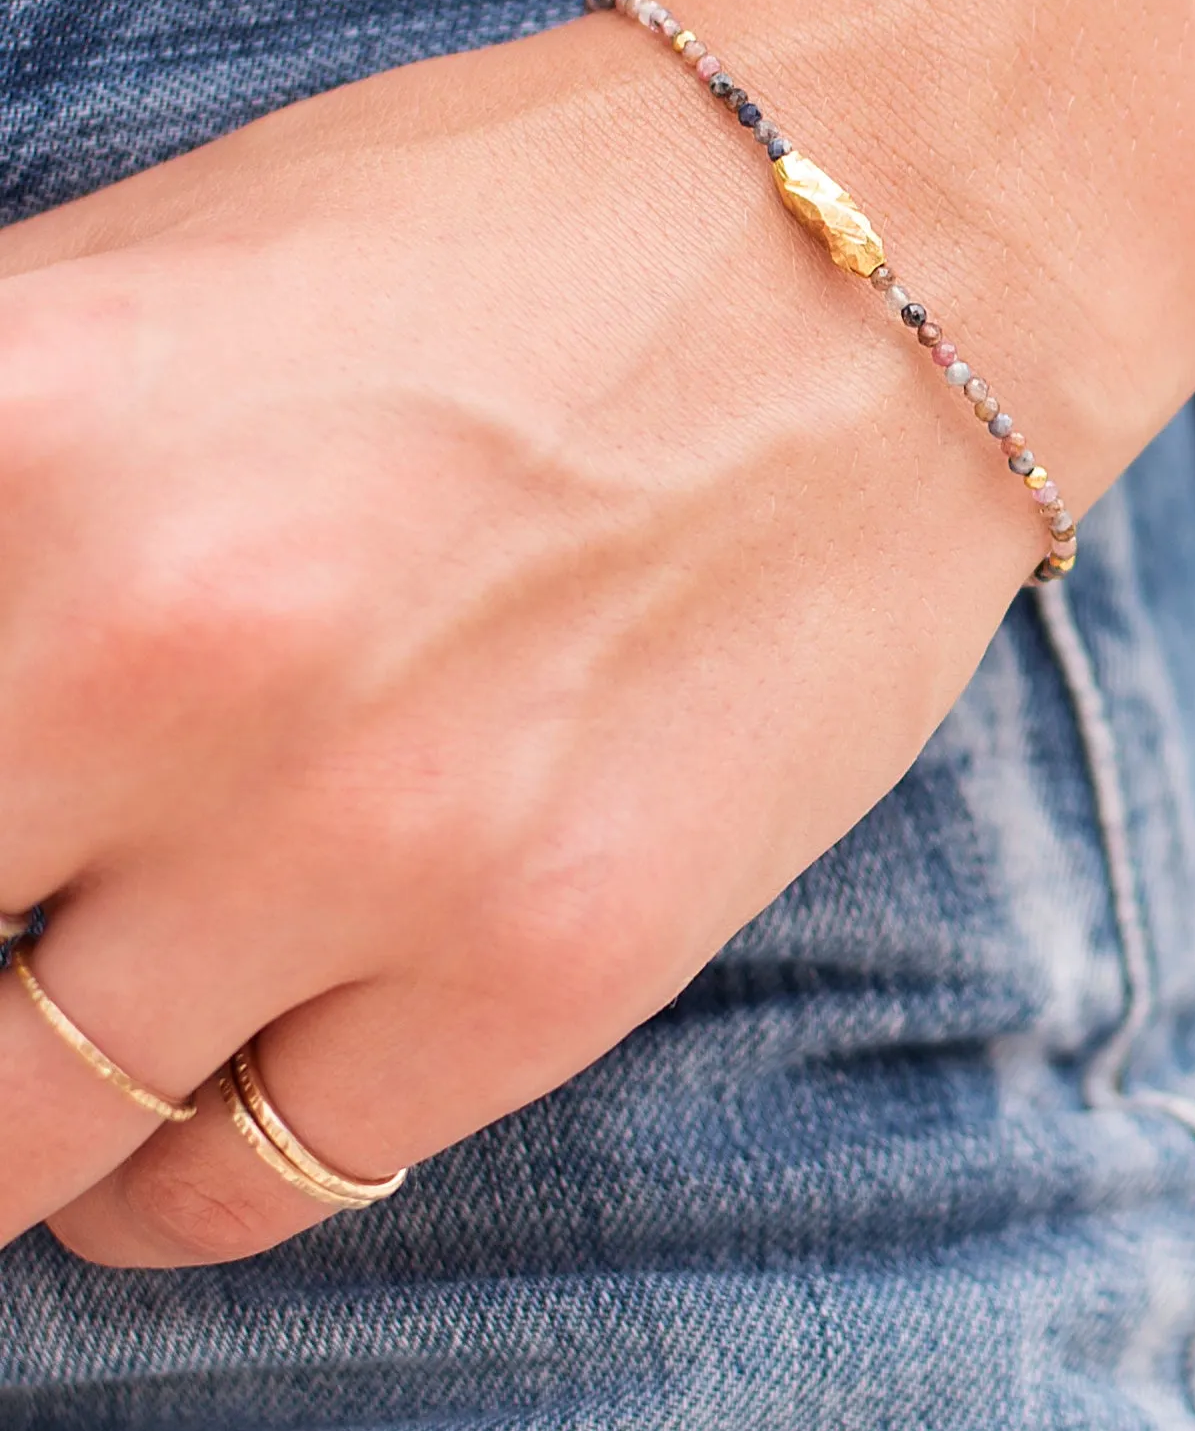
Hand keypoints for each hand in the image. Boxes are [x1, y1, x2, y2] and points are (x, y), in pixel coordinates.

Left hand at [0, 12, 1030, 1265]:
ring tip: (67, 973)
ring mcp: (361, 831)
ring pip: (1, 1136)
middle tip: (14, 859)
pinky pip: (228, 1190)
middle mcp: (164, 643)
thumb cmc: (496, 240)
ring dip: (2, 1075)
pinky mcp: (536, 967)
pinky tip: (205, 1047)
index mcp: (23, 424)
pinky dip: (165, 1156)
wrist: (871, 270)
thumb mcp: (144, 282)